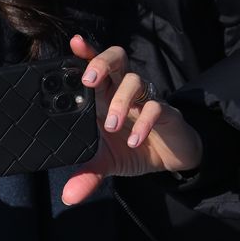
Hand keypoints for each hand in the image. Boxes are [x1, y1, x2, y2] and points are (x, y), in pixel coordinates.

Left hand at [62, 34, 201, 206]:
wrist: (170, 159)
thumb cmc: (132, 148)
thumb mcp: (107, 163)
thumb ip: (87, 175)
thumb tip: (69, 197)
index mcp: (105, 94)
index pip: (93, 65)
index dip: (85, 52)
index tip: (74, 43)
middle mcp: (124, 90)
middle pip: (115, 59)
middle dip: (101, 63)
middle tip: (89, 80)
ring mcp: (146, 98)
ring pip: (135, 80)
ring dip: (121, 101)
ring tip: (111, 125)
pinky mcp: (166, 112)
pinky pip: (156, 108)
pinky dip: (144, 122)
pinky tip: (134, 140)